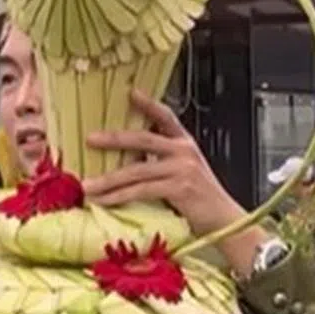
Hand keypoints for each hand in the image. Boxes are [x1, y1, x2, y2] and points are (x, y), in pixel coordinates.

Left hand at [84, 90, 244, 236]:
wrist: (226, 221)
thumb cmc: (204, 201)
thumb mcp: (186, 174)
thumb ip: (163, 164)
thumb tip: (129, 163)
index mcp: (186, 144)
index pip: (166, 117)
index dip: (148, 104)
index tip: (130, 92)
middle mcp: (184, 152)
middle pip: (143, 138)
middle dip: (114, 139)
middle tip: (90, 139)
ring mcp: (182, 169)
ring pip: (137, 170)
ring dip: (109, 179)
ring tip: (88, 185)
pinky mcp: (179, 188)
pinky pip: (142, 190)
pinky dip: (120, 197)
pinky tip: (105, 201)